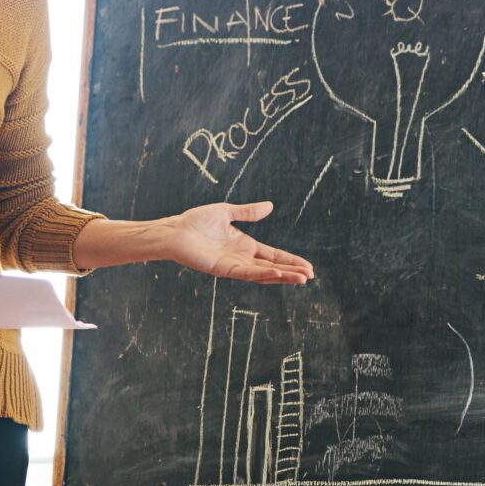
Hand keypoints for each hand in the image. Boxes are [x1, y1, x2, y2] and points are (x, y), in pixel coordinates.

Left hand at [157, 201, 313, 284]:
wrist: (175, 231)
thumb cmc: (194, 222)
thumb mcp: (226, 212)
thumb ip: (248, 212)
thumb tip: (270, 206)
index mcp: (244, 245)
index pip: (273, 255)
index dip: (290, 260)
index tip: (307, 266)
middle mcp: (241, 257)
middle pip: (272, 267)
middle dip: (291, 271)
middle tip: (310, 276)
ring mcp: (233, 265)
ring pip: (263, 273)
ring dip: (282, 276)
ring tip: (301, 279)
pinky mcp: (223, 269)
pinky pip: (247, 273)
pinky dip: (262, 274)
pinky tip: (278, 273)